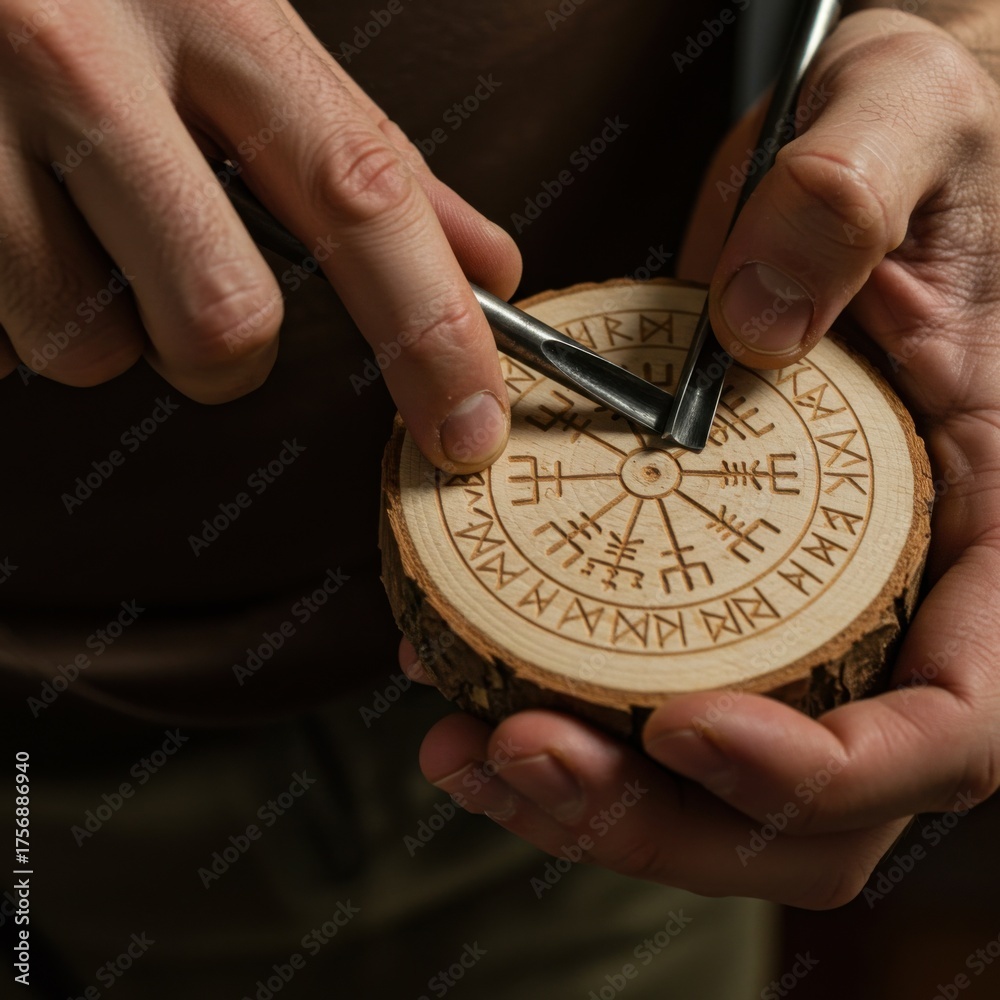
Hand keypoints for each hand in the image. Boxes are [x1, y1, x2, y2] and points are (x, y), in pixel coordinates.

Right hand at [0, 0, 518, 470]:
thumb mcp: (237, 31)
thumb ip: (360, 152)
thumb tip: (483, 262)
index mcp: (215, 13)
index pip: (364, 197)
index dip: (432, 331)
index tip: (469, 428)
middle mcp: (91, 56)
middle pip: (222, 318)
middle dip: (223, 352)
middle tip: (186, 285)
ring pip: (90, 348)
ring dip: (104, 326)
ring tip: (70, 228)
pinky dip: (13, 317)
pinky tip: (6, 229)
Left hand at [413, 8, 999, 906]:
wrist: (847, 153)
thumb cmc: (908, 139)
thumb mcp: (901, 124)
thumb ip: (849, 205)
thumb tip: (756, 325)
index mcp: (979, 524)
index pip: (946, 724)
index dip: (824, 770)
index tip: (687, 733)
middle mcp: (890, 593)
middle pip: (805, 806)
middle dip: (662, 814)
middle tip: (518, 755)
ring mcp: (794, 601)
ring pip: (712, 782)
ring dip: (588, 795)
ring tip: (464, 747)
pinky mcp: (706, 574)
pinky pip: (637, 686)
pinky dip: (550, 704)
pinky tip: (459, 667)